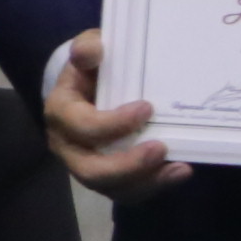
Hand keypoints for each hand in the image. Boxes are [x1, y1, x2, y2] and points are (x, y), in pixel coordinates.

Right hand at [39, 29, 185, 201]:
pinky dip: (154, 186)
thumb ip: (88, 48)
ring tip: (179, 168)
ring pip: (112, 187)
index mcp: (61, 113)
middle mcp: (68, 146)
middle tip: (161, 148)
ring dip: (146, 181)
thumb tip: (92, 51)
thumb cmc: (92, 70)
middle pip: (91, 170)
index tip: (147, 108)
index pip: (82, 127)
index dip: (113, 124)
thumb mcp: (89, 51)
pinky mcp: (107, 178)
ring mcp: (86, 166)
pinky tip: (179, 171)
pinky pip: (128, 192)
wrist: (89, 88)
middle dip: (128, 164)